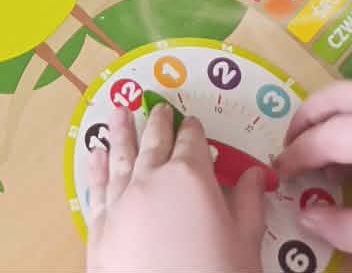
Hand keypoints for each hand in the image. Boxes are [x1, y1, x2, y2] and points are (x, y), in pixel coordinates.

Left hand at [86, 105, 264, 272]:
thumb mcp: (246, 244)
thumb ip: (249, 203)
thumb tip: (255, 172)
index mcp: (191, 176)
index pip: (192, 142)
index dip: (194, 131)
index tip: (193, 125)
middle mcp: (152, 178)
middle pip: (154, 142)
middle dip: (158, 123)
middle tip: (157, 107)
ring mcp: (122, 200)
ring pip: (121, 155)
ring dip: (121, 130)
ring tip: (118, 108)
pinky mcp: (100, 226)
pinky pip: (98, 186)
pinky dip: (97, 165)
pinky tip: (96, 152)